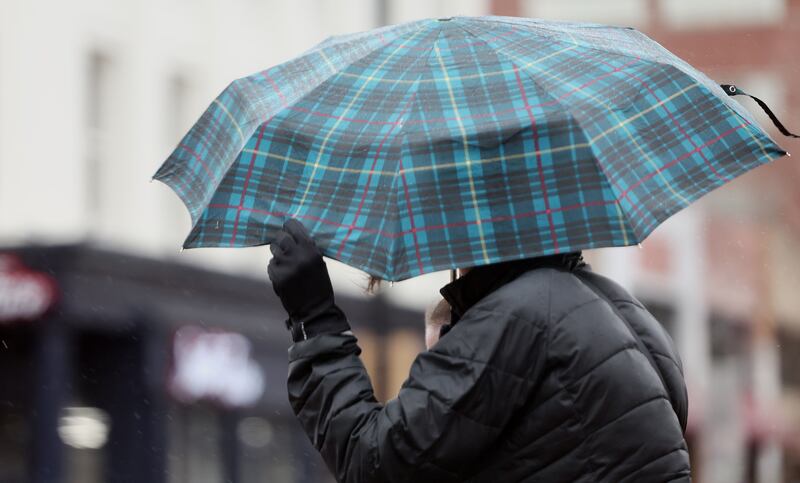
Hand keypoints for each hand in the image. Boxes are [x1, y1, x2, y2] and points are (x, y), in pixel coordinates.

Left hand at [268, 219, 347, 340]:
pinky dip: (276, 268)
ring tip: (288, 265)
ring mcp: (285, 266)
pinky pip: (271, 265)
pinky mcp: (276, 276)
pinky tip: (285, 276)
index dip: (289, 226)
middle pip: (281, 237)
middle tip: (286, 247)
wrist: (314, 309)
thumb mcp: (319, 262)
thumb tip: (293, 232)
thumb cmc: (319, 284)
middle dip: (283, 241)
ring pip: (274, 250)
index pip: (293, 227)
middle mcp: (297, 255)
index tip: (288, 227)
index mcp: (310, 250)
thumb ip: (307, 247)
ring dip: (279, 255)